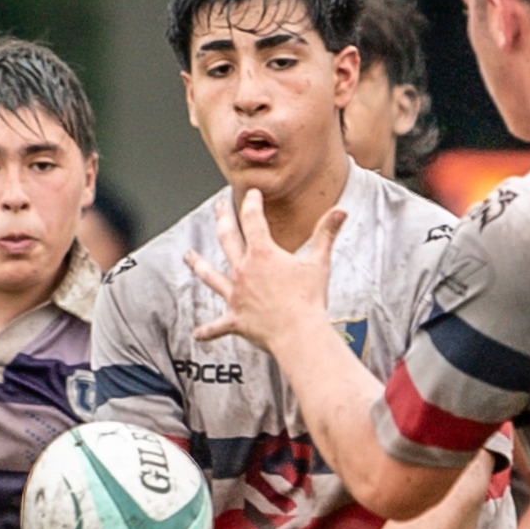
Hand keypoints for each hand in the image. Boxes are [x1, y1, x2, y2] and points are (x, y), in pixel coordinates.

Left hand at [188, 188, 346, 353]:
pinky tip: (197, 334)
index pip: (253, 219)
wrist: (298, 334)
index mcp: (263, 254)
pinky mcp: (236, 320)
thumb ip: (326, 234)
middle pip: (227, 239)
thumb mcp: (320, 263)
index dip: (251, 202)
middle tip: (218, 208)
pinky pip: (217, 326)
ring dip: (198, 265)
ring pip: (211, 276)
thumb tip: (341, 210)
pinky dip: (208, 331)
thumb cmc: (309, 301)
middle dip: (223, 220)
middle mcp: (244, 271)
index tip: (251, 194)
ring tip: (189, 256)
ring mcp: (236, 295)